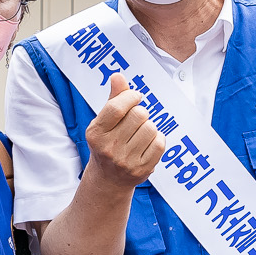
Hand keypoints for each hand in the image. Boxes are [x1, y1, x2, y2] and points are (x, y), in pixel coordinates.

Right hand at [83, 73, 165, 190]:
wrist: (109, 179)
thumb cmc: (108, 142)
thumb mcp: (104, 121)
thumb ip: (113, 98)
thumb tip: (118, 75)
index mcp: (96, 133)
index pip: (116, 107)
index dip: (130, 96)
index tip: (135, 96)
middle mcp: (108, 148)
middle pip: (138, 115)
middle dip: (140, 112)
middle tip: (136, 119)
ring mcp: (125, 161)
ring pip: (151, 128)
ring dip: (149, 126)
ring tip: (140, 133)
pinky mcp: (141, 170)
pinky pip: (159, 143)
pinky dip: (157, 138)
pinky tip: (148, 143)